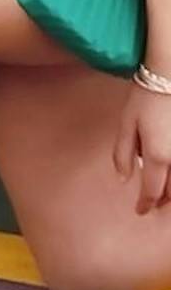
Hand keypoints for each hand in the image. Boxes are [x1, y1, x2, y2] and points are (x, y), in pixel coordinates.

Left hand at [115, 84, 170, 214]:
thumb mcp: (126, 124)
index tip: (140, 211)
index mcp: (157, 156)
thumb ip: (123, 154)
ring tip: (164, 197)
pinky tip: (170, 175)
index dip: (145, 204)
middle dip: (163, 203)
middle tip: (153, 206)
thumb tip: (123, 179)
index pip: (152, 191)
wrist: (170, 77)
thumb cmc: (146, 99)